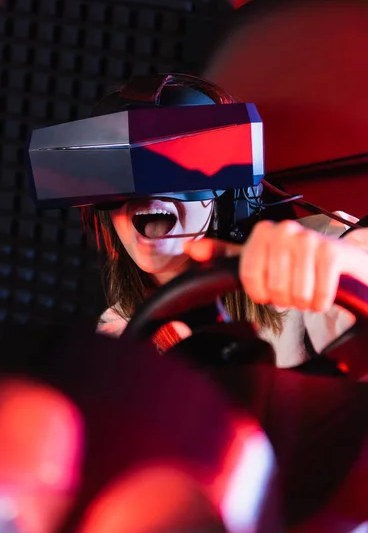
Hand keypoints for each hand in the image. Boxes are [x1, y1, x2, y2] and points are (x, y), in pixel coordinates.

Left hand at [184, 220, 367, 311]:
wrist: (341, 260)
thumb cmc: (296, 261)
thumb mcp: (258, 256)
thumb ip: (224, 254)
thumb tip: (190, 248)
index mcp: (262, 232)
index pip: (248, 277)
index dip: (260, 292)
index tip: (269, 290)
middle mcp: (284, 230)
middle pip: (273, 288)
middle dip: (285, 298)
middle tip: (294, 287)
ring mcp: (309, 239)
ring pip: (295, 294)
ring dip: (304, 301)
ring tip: (308, 288)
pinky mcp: (331, 253)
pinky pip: (319, 295)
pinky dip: (321, 302)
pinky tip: (323, 291)